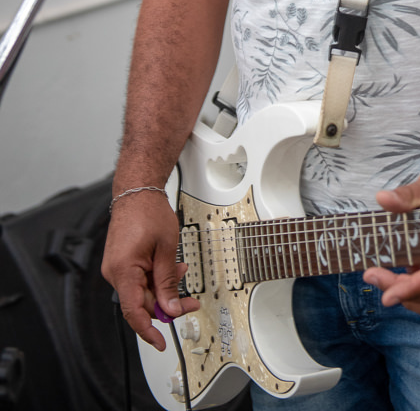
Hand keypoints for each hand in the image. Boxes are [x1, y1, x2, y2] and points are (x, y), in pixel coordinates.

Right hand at [101, 190, 198, 349]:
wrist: (137, 192)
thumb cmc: (149, 212)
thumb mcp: (166, 249)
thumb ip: (168, 281)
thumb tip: (171, 307)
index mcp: (124, 270)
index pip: (134, 312)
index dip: (148, 331)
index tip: (160, 342)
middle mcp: (115, 272)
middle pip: (142, 303)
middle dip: (166, 304)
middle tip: (189, 302)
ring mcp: (116, 268)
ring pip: (142, 291)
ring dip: (162, 288)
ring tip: (181, 272)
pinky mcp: (121, 263)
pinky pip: (139, 279)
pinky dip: (155, 278)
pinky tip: (169, 268)